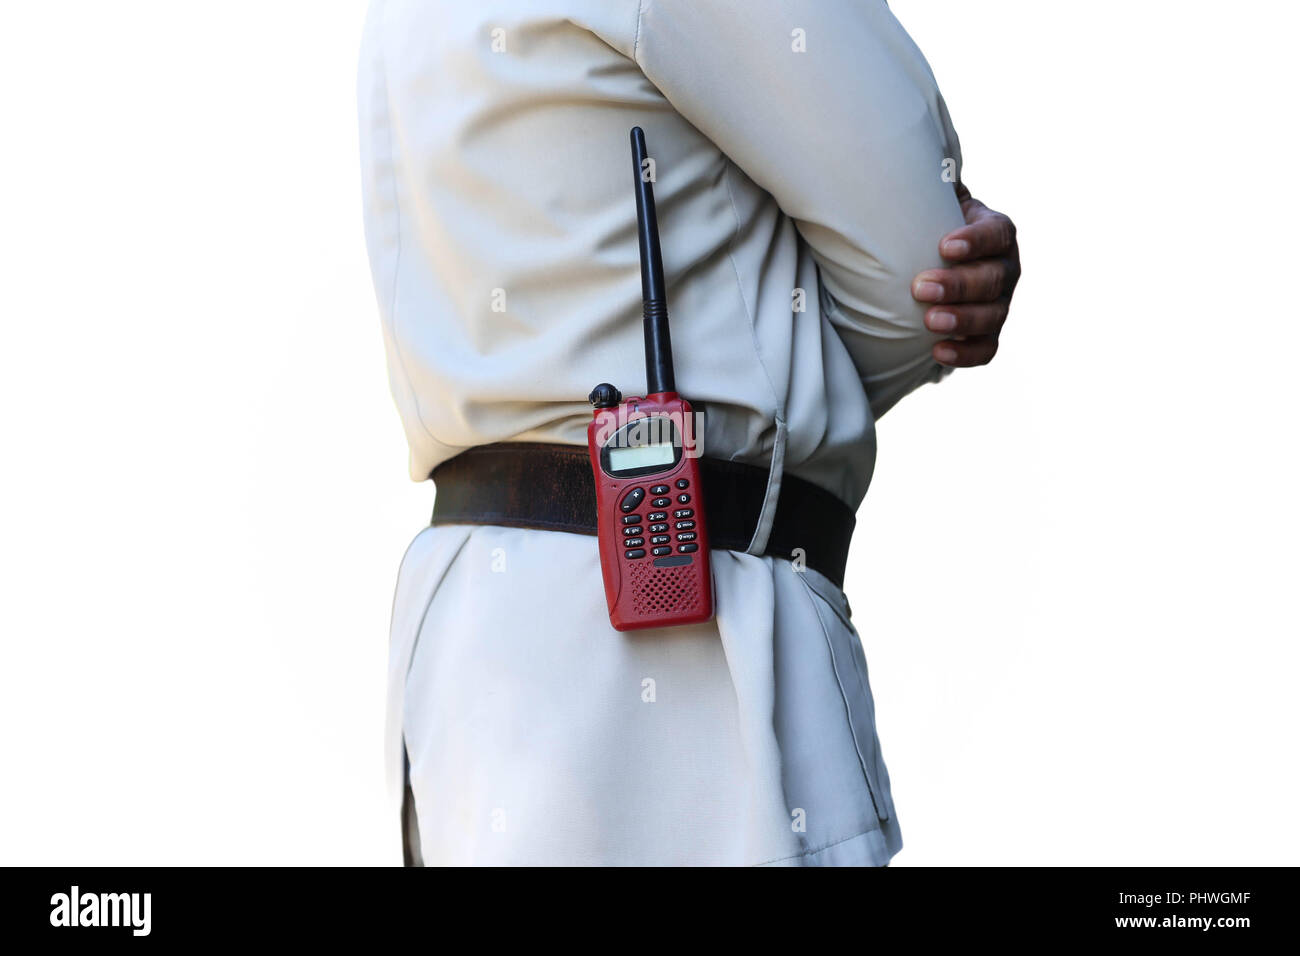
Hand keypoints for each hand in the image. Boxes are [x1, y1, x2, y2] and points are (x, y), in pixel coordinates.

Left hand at [911, 185, 1020, 366]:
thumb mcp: (931, 203)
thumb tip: (890, 162)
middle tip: (920, 287)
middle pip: (993, 279)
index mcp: (996, 232)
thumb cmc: (928, 227)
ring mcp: (1001, 304)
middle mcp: (1006, 268)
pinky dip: (966, 355)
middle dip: (958, 285)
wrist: (933, 263)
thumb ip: (922, 187)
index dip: (975, 241)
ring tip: (928, 321)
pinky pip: (986, 349)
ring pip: (993, 316)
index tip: (944, 246)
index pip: (996, 234)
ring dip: (962, 320)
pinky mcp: (989, 333)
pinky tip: (938, 353)